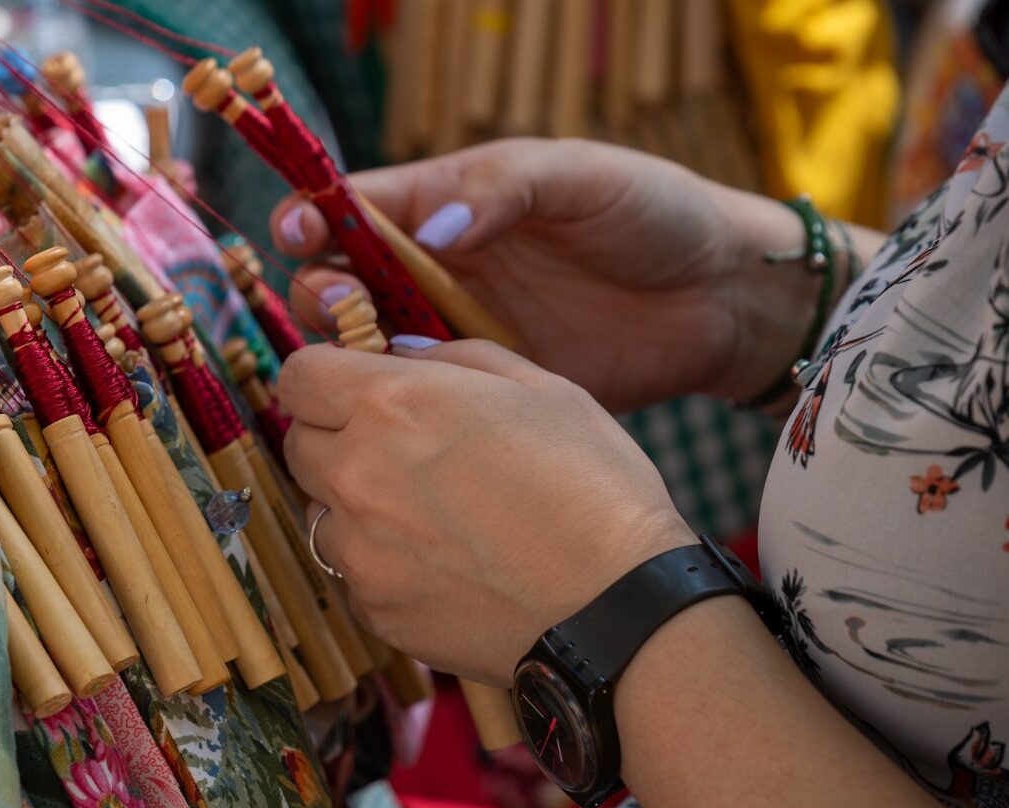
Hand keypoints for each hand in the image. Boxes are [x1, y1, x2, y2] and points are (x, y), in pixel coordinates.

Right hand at [271, 139, 822, 410]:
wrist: (721, 298)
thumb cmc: (653, 213)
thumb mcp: (579, 178)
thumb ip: (504, 190)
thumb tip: (430, 230)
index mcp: (449, 205)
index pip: (358, 208)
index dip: (315, 219)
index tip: (298, 233)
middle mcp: (438, 271)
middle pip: (345, 283)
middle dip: (322, 292)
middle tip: (335, 304)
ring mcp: (458, 334)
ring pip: (372, 349)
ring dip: (349, 357)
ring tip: (361, 360)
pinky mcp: (486, 391)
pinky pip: (423, 401)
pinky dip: (396, 409)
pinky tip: (393, 417)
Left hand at [280, 338, 694, 682]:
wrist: (616, 608)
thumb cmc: (592, 488)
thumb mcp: (541, 388)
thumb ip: (458, 357)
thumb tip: (401, 352)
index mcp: (390, 405)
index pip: (299, 376)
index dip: (323, 377)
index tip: (352, 386)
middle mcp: (357, 475)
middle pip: (299, 445)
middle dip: (334, 437)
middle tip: (399, 448)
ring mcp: (360, 550)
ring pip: (321, 512)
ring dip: (355, 505)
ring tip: (431, 513)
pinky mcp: (375, 609)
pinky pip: (355, 573)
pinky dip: (384, 564)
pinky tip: (446, 563)